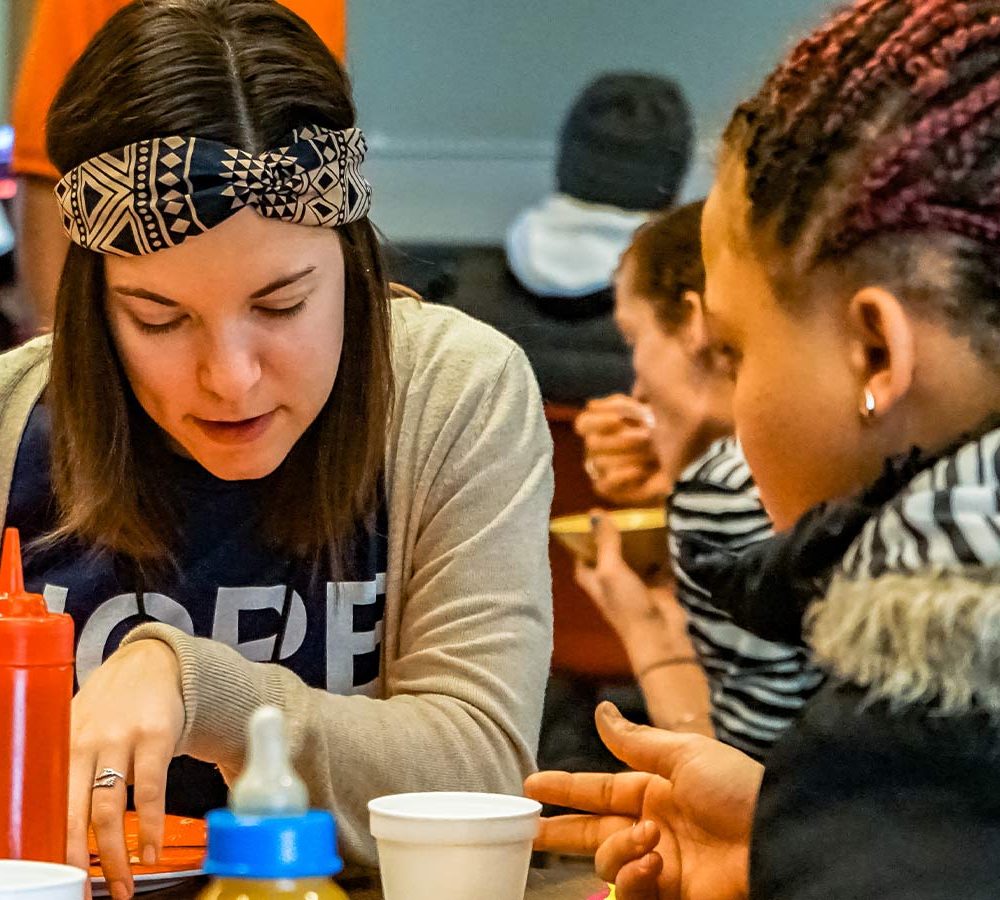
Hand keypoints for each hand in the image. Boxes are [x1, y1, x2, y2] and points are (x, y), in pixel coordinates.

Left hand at [68, 640, 184, 899]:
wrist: (154, 661)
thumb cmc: (115, 702)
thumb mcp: (81, 728)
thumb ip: (73, 769)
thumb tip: (59, 824)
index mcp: (63, 746)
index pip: (50, 807)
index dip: (53, 848)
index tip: (60, 878)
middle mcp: (87, 743)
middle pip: (77, 815)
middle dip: (83, 861)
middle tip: (91, 893)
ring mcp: (121, 739)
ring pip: (111, 809)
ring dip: (118, 854)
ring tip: (124, 882)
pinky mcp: (155, 736)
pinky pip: (151, 792)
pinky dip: (151, 827)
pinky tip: (152, 849)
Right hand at [526, 703, 761, 899]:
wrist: (776, 839)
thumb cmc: (737, 790)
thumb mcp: (685, 754)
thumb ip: (635, 740)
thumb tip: (600, 711)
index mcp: (656, 792)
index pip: (599, 790)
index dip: (565, 788)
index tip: (531, 785)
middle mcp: (653, 829)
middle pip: (592, 832)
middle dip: (560, 831)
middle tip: (530, 830)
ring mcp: (661, 866)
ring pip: (608, 862)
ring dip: (618, 849)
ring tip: (648, 841)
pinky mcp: (670, 897)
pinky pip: (631, 892)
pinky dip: (635, 878)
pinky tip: (654, 865)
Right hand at [575, 395, 669, 505]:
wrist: (695, 453)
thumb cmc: (672, 425)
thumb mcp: (649, 400)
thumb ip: (619, 401)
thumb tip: (592, 405)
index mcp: (606, 426)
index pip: (584, 424)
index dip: (597, 421)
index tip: (618, 420)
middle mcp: (603, 449)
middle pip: (592, 443)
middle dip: (623, 441)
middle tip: (648, 437)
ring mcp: (607, 471)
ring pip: (600, 463)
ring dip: (631, 457)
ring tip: (654, 455)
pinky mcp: (615, 492)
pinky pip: (603, 486)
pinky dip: (622, 476)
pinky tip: (642, 471)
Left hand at [575, 512, 688, 663]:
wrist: (661, 636)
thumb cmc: (627, 604)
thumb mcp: (610, 570)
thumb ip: (605, 543)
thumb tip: (593, 512)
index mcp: (594, 581)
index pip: (582, 558)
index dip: (583, 540)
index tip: (591, 519)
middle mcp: (612, 582)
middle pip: (610, 556)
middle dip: (614, 536)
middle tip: (622, 509)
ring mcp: (636, 585)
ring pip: (635, 558)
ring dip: (639, 542)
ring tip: (643, 514)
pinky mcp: (659, 587)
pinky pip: (659, 564)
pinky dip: (661, 551)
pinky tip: (665, 531)